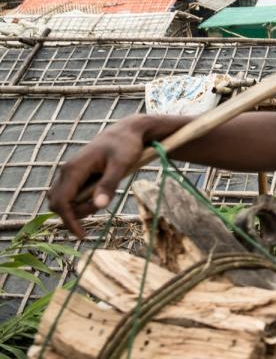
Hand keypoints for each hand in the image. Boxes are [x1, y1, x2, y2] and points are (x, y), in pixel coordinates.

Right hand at [48, 117, 151, 238]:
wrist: (126, 131)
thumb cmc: (125, 146)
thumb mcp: (121, 165)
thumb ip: (109, 184)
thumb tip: (99, 205)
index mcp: (73, 169)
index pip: (61, 203)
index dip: (69, 221)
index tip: (82, 235)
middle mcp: (66, 171)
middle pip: (58, 204)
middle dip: (76, 213)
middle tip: (101, 206)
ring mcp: (69, 172)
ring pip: (63, 200)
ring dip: (79, 207)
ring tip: (103, 197)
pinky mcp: (75, 174)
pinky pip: (70, 194)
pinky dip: (81, 201)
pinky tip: (99, 195)